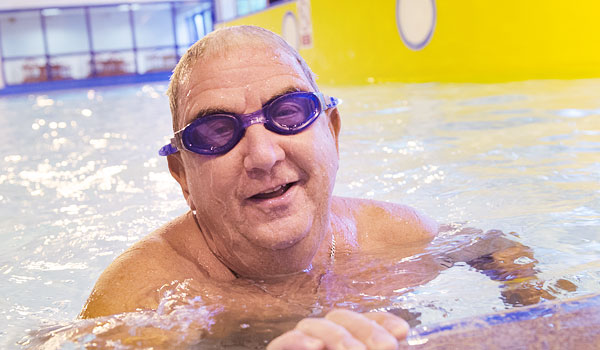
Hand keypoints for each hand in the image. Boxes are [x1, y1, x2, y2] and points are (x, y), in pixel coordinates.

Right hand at [267, 309, 407, 349]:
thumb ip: (378, 347)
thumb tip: (401, 328)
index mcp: (345, 343)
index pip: (360, 322)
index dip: (379, 323)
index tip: (402, 333)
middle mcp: (322, 343)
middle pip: (339, 318)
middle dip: (363, 329)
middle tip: (387, 348)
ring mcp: (301, 347)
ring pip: (313, 326)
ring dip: (337, 336)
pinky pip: (282, 343)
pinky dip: (298, 342)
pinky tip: (317, 347)